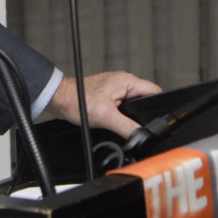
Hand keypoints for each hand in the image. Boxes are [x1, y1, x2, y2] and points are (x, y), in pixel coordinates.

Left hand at [44, 71, 160, 138]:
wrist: (60, 100)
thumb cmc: (78, 101)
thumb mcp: (106, 117)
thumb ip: (127, 126)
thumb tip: (142, 136)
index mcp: (127, 81)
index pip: (154, 91)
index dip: (158, 107)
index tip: (156, 121)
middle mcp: (123, 82)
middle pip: (145, 99)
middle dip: (144, 113)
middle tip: (136, 125)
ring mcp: (116, 89)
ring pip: (134, 104)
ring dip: (131, 115)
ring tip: (123, 123)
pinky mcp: (109, 96)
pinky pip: (123, 106)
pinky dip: (121, 115)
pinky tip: (116, 122)